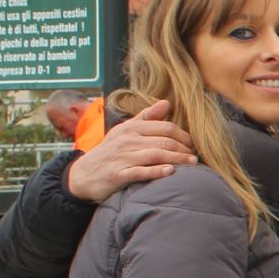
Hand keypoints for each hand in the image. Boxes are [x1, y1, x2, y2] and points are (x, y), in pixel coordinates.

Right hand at [65, 101, 196, 201]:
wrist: (83, 175)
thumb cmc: (110, 152)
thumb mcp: (125, 131)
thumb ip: (146, 117)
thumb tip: (167, 102)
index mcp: (131, 128)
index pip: (165, 127)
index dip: (184, 135)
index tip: (193, 144)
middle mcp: (127, 140)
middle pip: (164, 141)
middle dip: (184, 148)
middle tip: (195, 156)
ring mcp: (122, 157)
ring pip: (156, 155)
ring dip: (177, 159)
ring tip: (192, 163)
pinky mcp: (118, 175)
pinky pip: (140, 172)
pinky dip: (157, 171)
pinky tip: (171, 171)